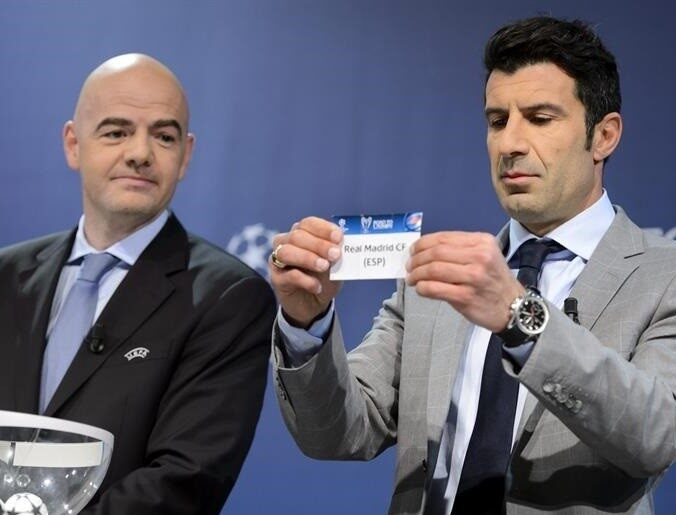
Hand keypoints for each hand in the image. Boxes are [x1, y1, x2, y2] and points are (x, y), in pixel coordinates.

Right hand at [269, 217, 343, 327]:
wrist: (315, 304)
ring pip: (286, 252)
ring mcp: (279, 260)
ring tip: (324, 267)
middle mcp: (287, 243)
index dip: (323, 229)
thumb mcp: (335, 265)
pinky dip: (305, 280)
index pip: (308, 223)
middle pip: (297, 236)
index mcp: (303, 234)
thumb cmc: (324, 278)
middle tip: (335, 255)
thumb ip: (337, 254)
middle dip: (318, 244)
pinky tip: (317, 287)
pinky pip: (287, 275)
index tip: (338, 237)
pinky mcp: (276, 279)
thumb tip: (342, 245)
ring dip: (307, 258)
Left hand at [406, 231, 522, 331]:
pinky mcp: (466, 296)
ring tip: (412, 278)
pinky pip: (435, 289)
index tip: (412, 251)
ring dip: (416, 274)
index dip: (422, 244)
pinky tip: (420, 289)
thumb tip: (423, 250)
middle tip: (409, 266)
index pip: (443, 238)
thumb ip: (459, 250)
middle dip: (416, 259)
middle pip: (436, 252)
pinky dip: (422, 288)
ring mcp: (474, 277)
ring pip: (433, 269)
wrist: (514, 307)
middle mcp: (480, 257)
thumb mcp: (485, 256)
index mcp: (482, 242)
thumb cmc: (493, 280)